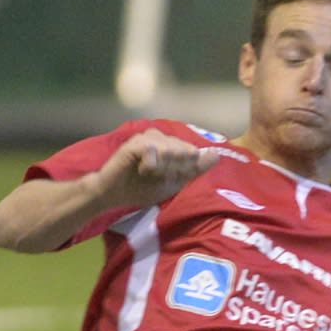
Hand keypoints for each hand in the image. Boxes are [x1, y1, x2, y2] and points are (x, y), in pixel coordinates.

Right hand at [97, 128, 214, 206]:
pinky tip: (142, 171)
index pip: (194, 154)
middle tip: (155, 178)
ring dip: (162, 170)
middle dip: (173, 171)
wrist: (113, 194)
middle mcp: (161, 137)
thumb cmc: (141, 187)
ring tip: (147, 175)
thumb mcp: (174, 182)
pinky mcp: (134, 143)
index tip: (168, 179)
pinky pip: (153, 151)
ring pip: (171, 150)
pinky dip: (151, 166)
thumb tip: (217, 154)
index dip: (184, 171)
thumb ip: (194, 168)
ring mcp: (147, 138)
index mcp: (171, 144)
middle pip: (185, 152)